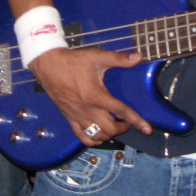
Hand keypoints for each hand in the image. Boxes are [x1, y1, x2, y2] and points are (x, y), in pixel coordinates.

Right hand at [29, 46, 151, 144]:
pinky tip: (99, 135)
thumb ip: (119, 58)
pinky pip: (82, 137)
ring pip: (97, 136)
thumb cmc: (73, 61)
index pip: (121, 111)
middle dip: (123, 128)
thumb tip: (138, 58)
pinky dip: (94, 139)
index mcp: (96, 95)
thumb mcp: (97, 56)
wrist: (49, 65)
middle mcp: (87, 110)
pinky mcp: (69, 118)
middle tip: (127, 122)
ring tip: (115, 127)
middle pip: (110, 129)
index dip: (136, 121)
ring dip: (109, 134)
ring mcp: (77, 116)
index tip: (147, 129)